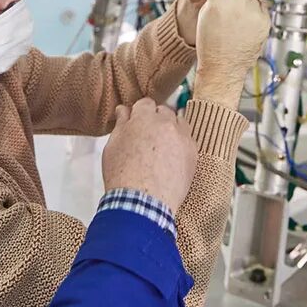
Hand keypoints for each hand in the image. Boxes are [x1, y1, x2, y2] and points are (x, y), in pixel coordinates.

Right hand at [102, 98, 197, 214]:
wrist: (143, 202)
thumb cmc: (122, 175)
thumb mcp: (112, 147)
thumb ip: (121, 124)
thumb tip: (124, 110)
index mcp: (144, 118)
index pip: (145, 104)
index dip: (140, 113)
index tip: (137, 123)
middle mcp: (166, 123)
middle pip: (164, 111)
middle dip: (156, 120)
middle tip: (148, 137)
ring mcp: (182, 137)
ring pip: (179, 123)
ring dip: (171, 129)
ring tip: (162, 146)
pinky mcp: (193, 153)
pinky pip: (188, 140)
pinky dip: (181, 144)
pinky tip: (172, 157)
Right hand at [192, 0, 271, 106]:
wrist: (223, 67)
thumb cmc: (211, 41)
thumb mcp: (206, 12)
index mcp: (218, 1)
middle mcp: (238, 6)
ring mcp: (254, 14)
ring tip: (238, 9)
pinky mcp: (265, 22)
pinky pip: (261, 6)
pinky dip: (254, 8)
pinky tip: (245, 21)